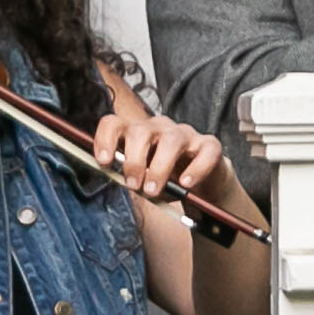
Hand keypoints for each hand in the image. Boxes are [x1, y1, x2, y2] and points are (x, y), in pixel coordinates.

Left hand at [92, 107, 231, 211]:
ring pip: (171, 141)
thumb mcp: (143, 180)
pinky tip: (185, 184)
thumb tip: (121, 180)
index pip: (114, 124)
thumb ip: (131, 178)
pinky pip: (205, 153)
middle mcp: (159, 128)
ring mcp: (185, 134)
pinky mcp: (210, 146)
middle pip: (140, 131)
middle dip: (134, 160)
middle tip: (133, 185)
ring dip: (159, 167)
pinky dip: (195, 169)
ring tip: (154, 191)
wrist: (202, 185)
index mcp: (137, 133)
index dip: (105, 139)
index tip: (104, 161)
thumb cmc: (166, 180)